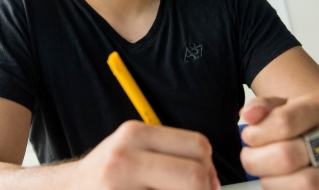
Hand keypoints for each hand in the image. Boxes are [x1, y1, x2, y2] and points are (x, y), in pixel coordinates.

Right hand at [70, 120, 218, 189]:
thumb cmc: (107, 175)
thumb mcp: (133, 149)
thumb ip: (169, 154)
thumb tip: (211, 178)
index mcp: (135, 135)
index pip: (197, 146)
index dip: (209, 168)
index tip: (207, 182)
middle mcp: (125, 159)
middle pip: (195, 175)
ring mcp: (119, 189)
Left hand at [239, 96, 318, 189]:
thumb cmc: (301, 122)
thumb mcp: (282, 106)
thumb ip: (262, 107)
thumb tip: (249, 115)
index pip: (283, 122)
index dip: (257, 134)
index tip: (249, 137)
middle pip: (287, 157)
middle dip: (257, 161)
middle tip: (250, 158)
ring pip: (302, 184)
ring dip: (271, 182)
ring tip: (266, 173)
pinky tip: (282, 183)